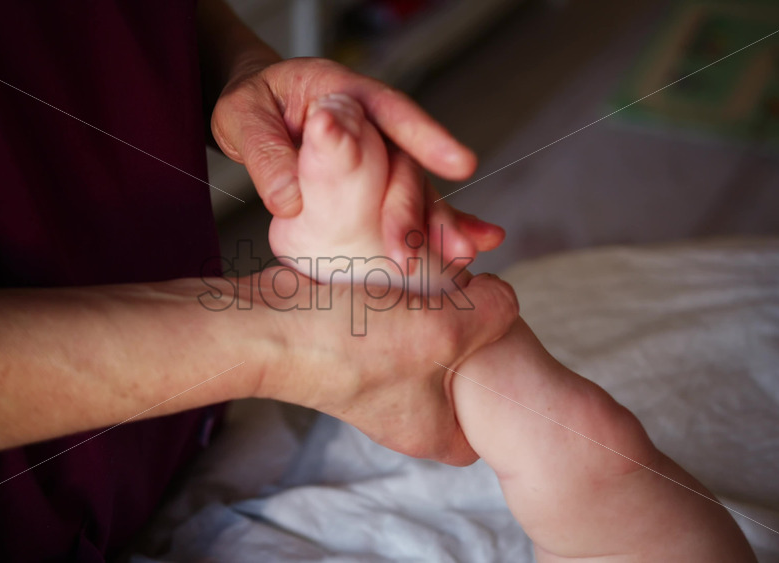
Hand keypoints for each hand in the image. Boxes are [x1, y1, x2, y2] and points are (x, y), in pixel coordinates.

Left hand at [212, 58, 499, 263]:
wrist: (256, 111)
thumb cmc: (252, 104)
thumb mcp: (242, 117)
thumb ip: (265, 153)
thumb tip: (289, 202)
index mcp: (342, 93)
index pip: (390, 110)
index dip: (427, 136)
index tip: (460, 164)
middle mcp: (372, 125)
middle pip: (403, 164)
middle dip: (413, 209)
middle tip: (405, 251)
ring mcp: (380, 157)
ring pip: (416, 190)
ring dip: (437, 225)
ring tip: (458, 258)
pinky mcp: (380, 186)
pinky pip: (415, 205)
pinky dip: (442, 226)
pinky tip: (471, 246)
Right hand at [243, 266, 518, 465]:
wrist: (275, 326)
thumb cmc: (357, 344)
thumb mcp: (448, 327)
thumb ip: (494, 312)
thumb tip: (504, 298)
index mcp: (428, 430)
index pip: (479, 429)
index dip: (497, 394)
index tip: (502, 356)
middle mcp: (400, 411)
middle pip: (456, 376)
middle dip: (469, 340)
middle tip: (478, 307)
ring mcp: (373, 379)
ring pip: (425, 341)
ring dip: (434, 310)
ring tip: (442, 281)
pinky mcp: (352, 345)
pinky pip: (393, 321)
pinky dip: (402, 296)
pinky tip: (405, 270)